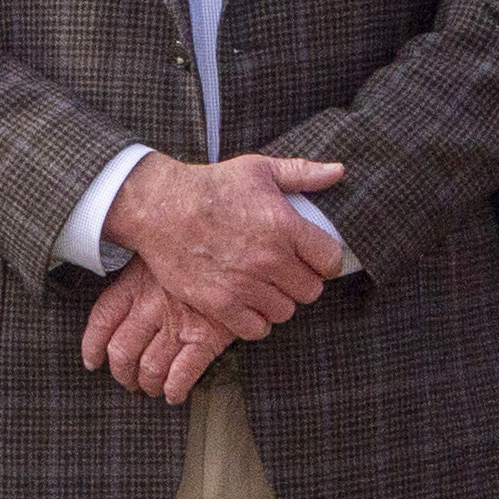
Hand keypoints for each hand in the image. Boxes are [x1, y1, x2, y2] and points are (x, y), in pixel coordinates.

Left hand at [81, 260, 233, 405]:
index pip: (102, 320)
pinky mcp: (206, 337)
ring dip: (147, 385)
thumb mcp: (158, 252)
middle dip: (122, 374)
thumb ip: (138, 273)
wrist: (239, 252)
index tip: (93, 360)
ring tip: (151, 387)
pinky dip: (174, 390)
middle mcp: (152, 306)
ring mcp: (178, 324)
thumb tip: (119, 291)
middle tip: (127, 380)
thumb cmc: (198, 252)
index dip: (92, 346)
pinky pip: (182, 375)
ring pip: (149, 369)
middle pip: (122, 352)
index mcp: (136, 283)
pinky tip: (173, 393)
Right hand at [100, 150, 347, 342]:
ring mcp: (244, 284)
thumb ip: (302, 172)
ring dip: (279, 302)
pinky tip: (248, 303)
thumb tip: (339, 171)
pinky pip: (256, 329)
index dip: (325, 260)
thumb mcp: (259, 169)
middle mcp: (268, 258)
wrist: (159, 207)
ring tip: (265, 287)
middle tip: (286, 272)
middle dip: (302, 282)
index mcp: (284, 225)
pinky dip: (255, 321)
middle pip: (311, 290)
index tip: (312, 257)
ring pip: (285, 311)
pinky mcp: (219, 303)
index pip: (330, 260)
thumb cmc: (211, 186)